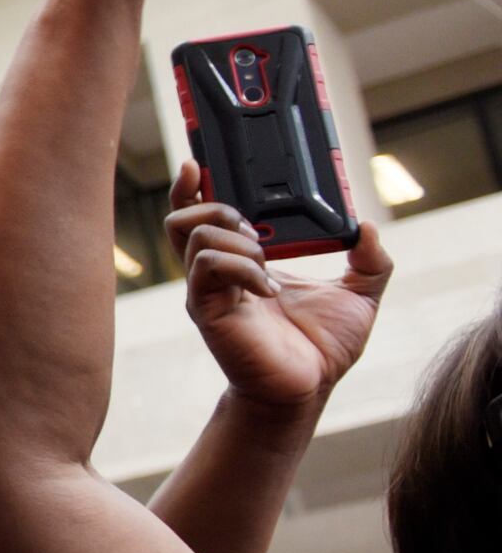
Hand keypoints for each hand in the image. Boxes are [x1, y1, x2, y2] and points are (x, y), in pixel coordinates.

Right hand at [170, 164, 391, 412]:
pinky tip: (269, 286)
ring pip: (194, 237)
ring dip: (236, 238)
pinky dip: (242, 266)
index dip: (194, 187)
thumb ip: (369, 259)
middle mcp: (217, 273)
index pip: (202, 215)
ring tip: (266, 260)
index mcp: (243, 261)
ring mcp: (208, 291)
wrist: (308, 388)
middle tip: (254, 227)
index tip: (201, 164)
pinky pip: (208, 268)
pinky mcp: (208, 309)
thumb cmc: (323, 348)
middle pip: (183, 219)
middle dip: (217, 207)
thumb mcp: (360, 294)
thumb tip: (367, 226)